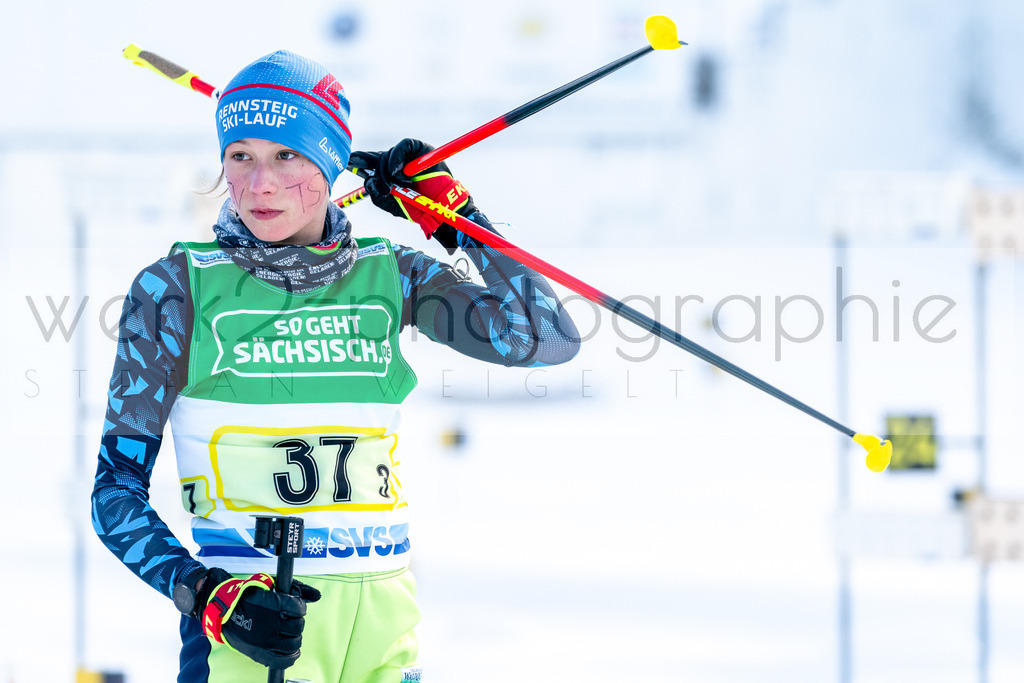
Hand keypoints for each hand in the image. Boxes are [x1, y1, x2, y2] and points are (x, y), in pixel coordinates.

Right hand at [194, 567, 320, 668]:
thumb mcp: (270, 584)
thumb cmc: (247, 596)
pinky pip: (283, 660)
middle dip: (296, 622)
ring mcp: (265, 640)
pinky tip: (291, 651)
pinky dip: (291, 656)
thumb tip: (317, 595)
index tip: (295, 607)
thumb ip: (296, 588)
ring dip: (295, 638)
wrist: (224, 612)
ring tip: (289, 634)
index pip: (299, 607)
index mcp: (273, 603)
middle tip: (290, 621)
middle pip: (298, 626)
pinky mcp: (260, 653)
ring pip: (294, 642)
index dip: (299, 606)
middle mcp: (271, 622)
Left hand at [349, 138, 476, 252]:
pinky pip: (403, 146)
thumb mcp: (392, 204)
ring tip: (400, 185)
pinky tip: (398, 172)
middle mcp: (396, 162)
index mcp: (389, 174)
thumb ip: (377, 194)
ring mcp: (407, 155)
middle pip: (376, 159)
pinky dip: (397, 158)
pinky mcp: (419, 148)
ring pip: (387, 154)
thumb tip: (368, 180)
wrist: (442, 208)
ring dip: (389, 171)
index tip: (349, 162)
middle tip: (386, 188)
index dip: (359, 161)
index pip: (370, 164)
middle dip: (376, 173)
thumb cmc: (419, 207)